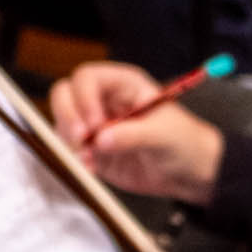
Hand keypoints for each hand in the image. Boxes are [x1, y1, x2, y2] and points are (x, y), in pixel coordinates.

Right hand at [50, 60, 226, 205]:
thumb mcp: (163, 135)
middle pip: (65, 94)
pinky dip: (75, 160)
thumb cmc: (184, 143)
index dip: (84, 98)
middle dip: (67, 116)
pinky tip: (92, 169)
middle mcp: (104, 101)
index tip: (95, 125)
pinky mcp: (93, 150)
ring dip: (70, 141)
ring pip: (63, 123)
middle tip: (80, 139)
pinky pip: (71, 150)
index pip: (87, 78)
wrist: (189, 174)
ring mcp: (96, 126)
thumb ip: (133, 134)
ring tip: (91, 159)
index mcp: (123, 85)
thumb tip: (101, 139)